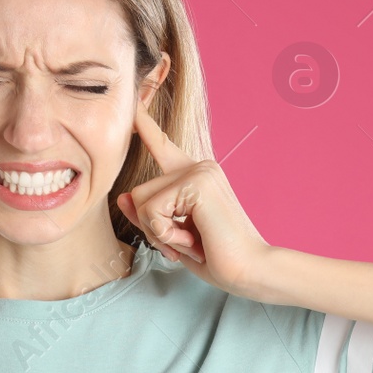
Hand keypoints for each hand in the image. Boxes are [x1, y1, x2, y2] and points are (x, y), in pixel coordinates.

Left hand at [117, 102, 271, 295]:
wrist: (251, 270)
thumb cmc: (217, 256)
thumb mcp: (174, 235)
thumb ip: (148, 215)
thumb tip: (121, 197)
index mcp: (196, 175)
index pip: (162, 146)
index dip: (145, 125)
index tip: (132, 102)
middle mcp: (198, 166)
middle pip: (138, 192)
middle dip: (151, 227)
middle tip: (185, 243)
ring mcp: (199, 171)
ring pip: (141, 201)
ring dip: (159, 233)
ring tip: (191, 242)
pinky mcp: (196, 183)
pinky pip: (152, 211)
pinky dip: (166, 235)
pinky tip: (193, 241)